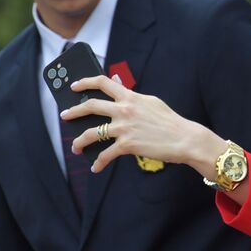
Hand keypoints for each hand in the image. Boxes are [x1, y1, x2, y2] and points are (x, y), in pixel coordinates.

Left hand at [64, 75, 225, 177]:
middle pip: (90, 106)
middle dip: (73, 112)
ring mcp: (124, 127)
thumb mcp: (152, 103)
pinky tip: (95, 168)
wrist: (185, 139)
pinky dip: (98, 163)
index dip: (85, 82)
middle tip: (65, 116)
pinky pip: (105, 154)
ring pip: (91, 134)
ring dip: (79, 142)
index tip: (74, 86)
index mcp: (131, 97)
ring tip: (75, 147)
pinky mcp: (127, 145)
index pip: (103, 83)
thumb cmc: (170, 122)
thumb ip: (134, 99)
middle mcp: (124, 110)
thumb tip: (120, 96)